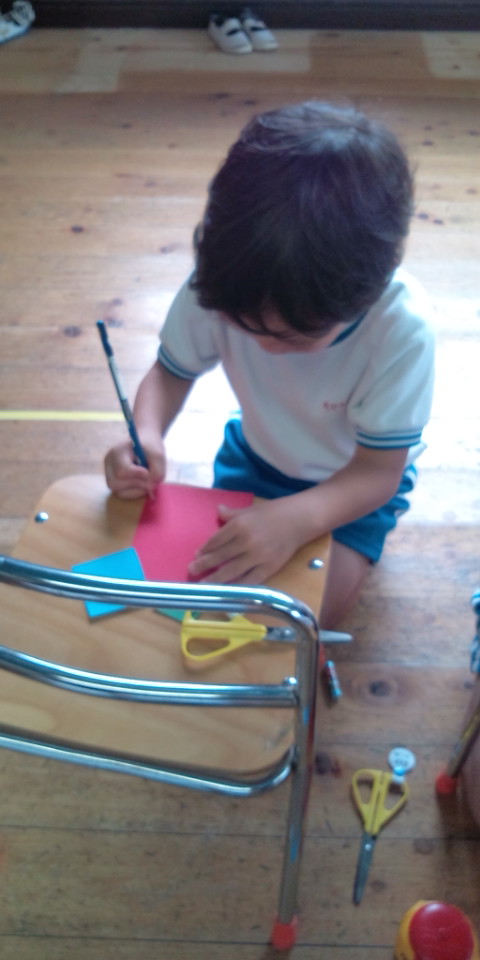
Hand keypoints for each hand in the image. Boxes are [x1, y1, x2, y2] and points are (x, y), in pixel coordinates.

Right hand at [104, 433, 165, 498]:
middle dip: (136, 484)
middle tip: (148, 478)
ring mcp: (109, 474)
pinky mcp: (114, 481)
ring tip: (145, 480)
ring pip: (118, 491)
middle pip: (116, 483)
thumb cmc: (150, 446)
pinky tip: (141, 483)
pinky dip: (134, 492)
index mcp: (117, 451)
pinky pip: (121, 494)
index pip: (122, 470)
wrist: (145, 442)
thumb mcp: (158, 455)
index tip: (148, 471)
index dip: (137, 475)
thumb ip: (157, 471)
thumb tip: (150, 488)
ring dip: (136, 490)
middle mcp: (109, 463)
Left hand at [187, 499, 302, 584]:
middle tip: (191, 570)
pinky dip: (237, 586)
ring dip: (216, 579)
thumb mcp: (249, 510)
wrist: (299, 520)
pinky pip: (250, 580)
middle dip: (204, 564)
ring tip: (203, 585)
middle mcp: (246, 541)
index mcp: (239, 525)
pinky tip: (227, 590)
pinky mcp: (269, 567)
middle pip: (221, 557)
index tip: (196, 555)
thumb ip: (231, 514)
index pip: (216, 540)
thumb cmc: (273, 513)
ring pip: (232, 571)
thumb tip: (216, 510)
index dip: (205, 549)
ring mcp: (258, 556)